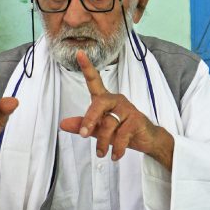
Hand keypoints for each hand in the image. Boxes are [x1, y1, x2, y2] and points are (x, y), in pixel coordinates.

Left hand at [60, 50, 174, 168]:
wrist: (146, 139)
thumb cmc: (121, 130)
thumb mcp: (99, 129)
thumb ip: (82, 125)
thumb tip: (63, 124)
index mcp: (105, 99)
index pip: (94, 81)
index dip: (87, 67)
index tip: (79, 53)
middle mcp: (116, 100)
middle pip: (98, 104)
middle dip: (90, 120)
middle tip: (83, 135)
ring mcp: (127, 109)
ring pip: (109, 124)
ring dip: (103, 142)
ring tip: (101, 153)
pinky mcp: (136, 120)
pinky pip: (122, 135)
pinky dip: (116, 148)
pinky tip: (115, 155)